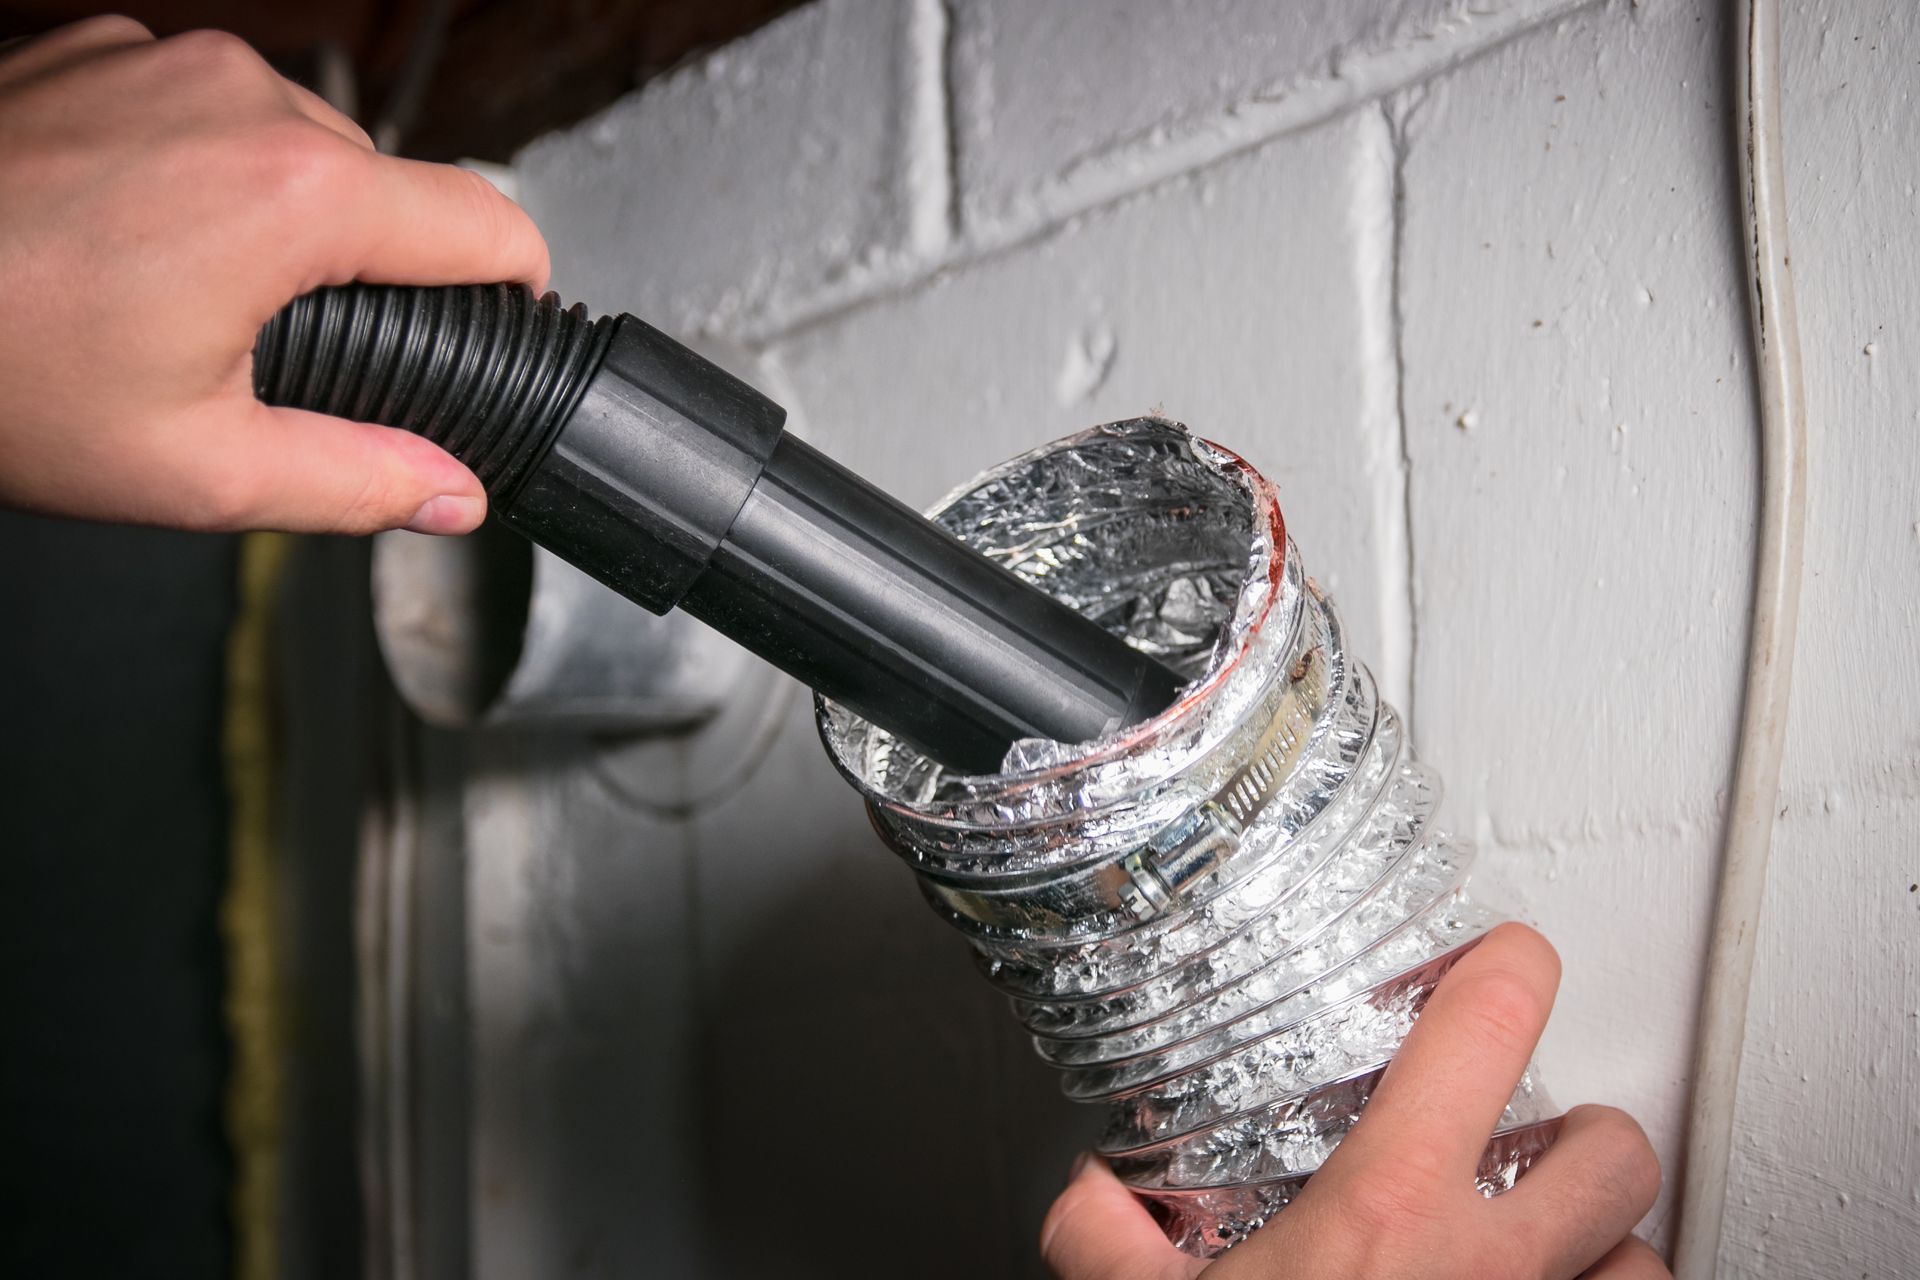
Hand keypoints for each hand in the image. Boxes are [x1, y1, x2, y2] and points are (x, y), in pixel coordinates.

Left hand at [0, 17, 547, 534]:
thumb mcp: (196, 468)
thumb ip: (357, 481)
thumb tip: (451, 493)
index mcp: (294, 196)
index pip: (487, 220)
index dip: (517, 283)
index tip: (504, 319)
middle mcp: (243, 98)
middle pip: (388, 186)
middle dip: (369, 267)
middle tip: (286, 350)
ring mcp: (165, 60)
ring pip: (297, 143)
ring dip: (282, 216)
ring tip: (189, 294)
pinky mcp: (101, 49)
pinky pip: (206, 111)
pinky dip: (200, 172)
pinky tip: (130, 240)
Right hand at [1040, 924, 1669, 1279]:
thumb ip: (1105, 1244)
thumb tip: (1086, 1198)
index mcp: (1382, 1215)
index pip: (1486, 1029)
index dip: (1508, 968)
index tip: (1501, 961)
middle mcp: (1488, 1272)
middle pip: (1613, 1148)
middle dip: (1583, 1132)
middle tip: (1529, 1142)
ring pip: (1644, 1256)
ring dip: (1602, 1244)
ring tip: (1542, 1250)